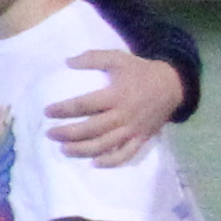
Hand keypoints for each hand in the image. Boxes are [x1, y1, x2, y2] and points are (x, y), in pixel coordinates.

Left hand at [51, 48, 185, 166]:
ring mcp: (133, 130)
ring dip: (82, 150)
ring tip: (64, 150)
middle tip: (50, 134)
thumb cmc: (140, 71)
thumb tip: (67, 62)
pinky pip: (126, 154)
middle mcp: (123, 115)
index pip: (84, 105)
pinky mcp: (141, 138)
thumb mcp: (118, 58)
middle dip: (68, 133)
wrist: (172, 85)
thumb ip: (93, 58)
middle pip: (91, 129)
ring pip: (105, 145)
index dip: (63, 109)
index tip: (47, 112)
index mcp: (116, 95)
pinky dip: (111, 161)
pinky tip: (95, 163)